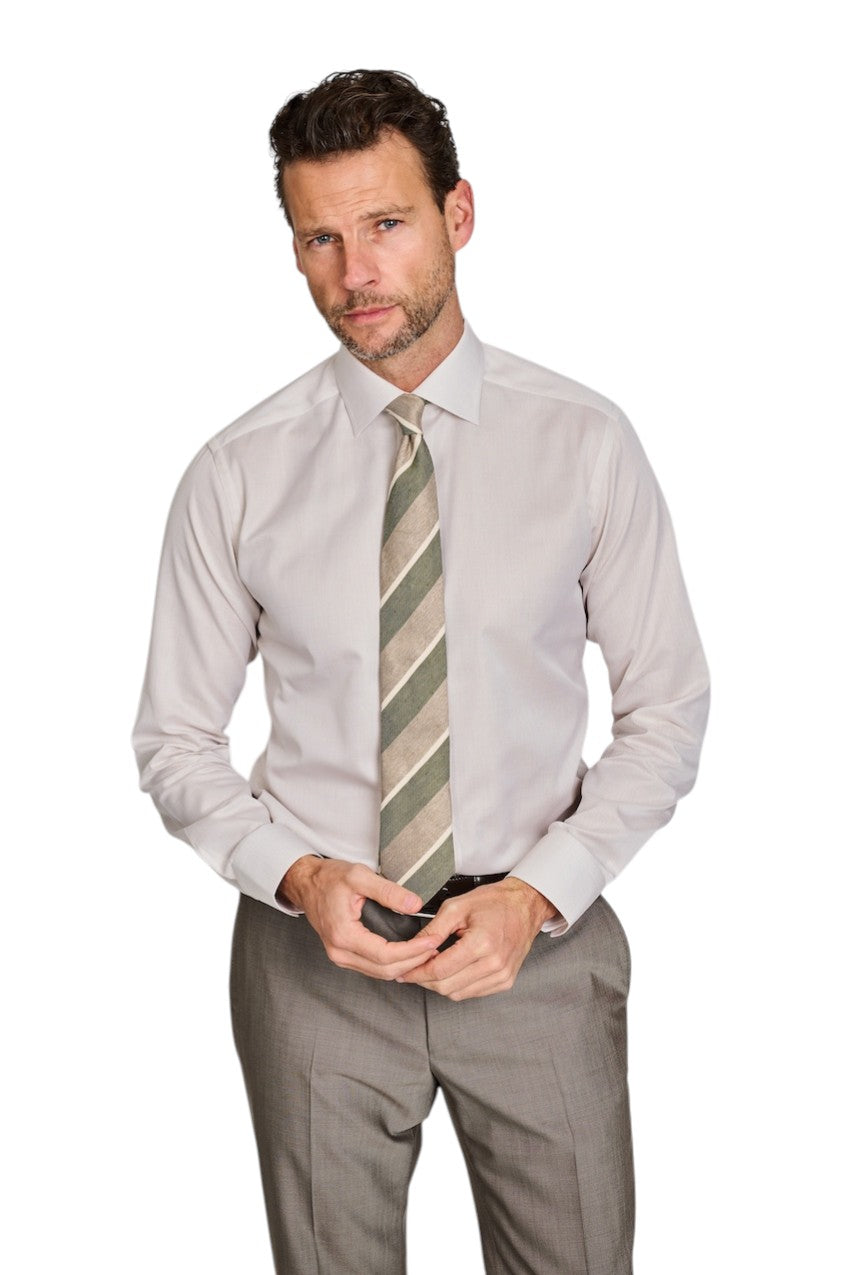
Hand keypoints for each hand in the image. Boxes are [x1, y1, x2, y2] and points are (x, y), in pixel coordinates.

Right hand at [278, 856, 439, 980]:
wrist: (307, 883)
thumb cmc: (329, 878)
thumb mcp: (359, 876)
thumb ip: (388, 891)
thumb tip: (415, 905)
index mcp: (343, 934)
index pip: (385, 955)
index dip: (412, 952)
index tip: (432, 942)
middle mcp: (339, 952)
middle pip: (384, 970)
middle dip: (414, 962)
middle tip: (435, 949)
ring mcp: (340, 956)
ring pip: (379, 974)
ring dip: (405, 966)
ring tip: (427, 953)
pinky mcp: (343, 955)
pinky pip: (372, 968)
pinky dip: (393, 965)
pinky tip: (408, 955)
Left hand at [397, 877, 557, 1000]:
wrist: (525, 906)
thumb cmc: (494, 902)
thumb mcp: (457, 906)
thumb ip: (433, 929)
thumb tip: (412, 947)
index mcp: (482, 943)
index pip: (439, 970)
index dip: (416, 972)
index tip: (403, 971)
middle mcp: (494, 964)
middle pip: (447, 987)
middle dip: (425, 980)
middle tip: (413, 969)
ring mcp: (502, 975)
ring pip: (458, 994)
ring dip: (440, 984)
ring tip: (433, 967)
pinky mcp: (505, 982)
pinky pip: (472, 993)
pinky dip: (457, 985)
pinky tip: (452, 970)